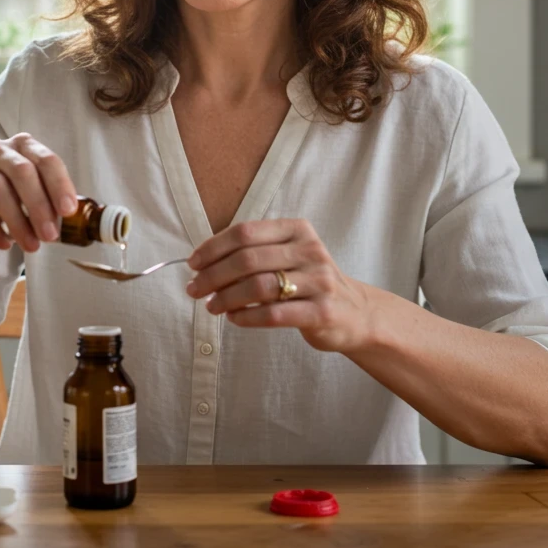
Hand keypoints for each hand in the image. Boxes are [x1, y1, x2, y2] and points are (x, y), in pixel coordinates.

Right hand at [0, 132, 78, 254]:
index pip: (44, 159)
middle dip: (38, 206)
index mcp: (21, 146)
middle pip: (20, 170)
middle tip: (50, 236)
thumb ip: (53, 202)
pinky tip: (5, 244)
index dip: (59, 184)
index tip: (68, 211)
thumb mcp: (34, 201)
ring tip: (32, 246)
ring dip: (17, 221)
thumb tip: (76, 219)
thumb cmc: (9, 207)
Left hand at [185, 219, 374, 353]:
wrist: (355, 312)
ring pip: (258, 286)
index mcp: (297, 229)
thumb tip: (202, 263)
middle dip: (213, 275)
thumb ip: (254, 252)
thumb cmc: (308, 281)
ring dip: (226, 298)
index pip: (245, 232)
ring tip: (211, 307)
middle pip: (247, 259)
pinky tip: (234, 318)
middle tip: (194, 290)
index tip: (193, 264)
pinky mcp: (321, 311)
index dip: (213, 248)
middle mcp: (310, 250)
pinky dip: (246, 317)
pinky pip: (273, 314)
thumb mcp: (289, 255)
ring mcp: (319, 281)